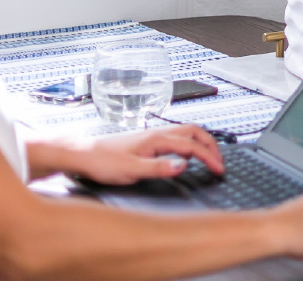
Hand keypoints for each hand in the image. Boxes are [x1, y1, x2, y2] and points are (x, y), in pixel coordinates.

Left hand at [31, 125, 223, 184]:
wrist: (82, 154)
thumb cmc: (103, 162)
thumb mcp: (131, 171)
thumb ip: (159, 168)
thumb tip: (183, 166)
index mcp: (157, 139)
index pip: (192, 146)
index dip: (209, 157)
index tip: (219, 169)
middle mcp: (157, 133)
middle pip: (194, 132)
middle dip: (211, 145)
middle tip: (219, 161)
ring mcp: (152, 134)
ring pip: (186, 131)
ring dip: (201, 142)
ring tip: (208, 155)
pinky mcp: (147, 139)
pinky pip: (177, 135)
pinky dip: (189, 142)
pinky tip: (184, 153)